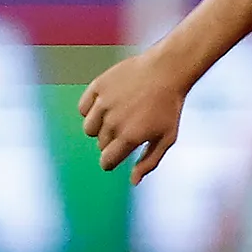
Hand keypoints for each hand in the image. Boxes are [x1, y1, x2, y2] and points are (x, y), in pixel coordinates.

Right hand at [78, 49, 189, 183]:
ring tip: (115, 118)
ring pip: (88, 129)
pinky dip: (90, 109)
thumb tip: (133, 181)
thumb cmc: (169, 107)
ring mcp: (104, 103)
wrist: (167, 70)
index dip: (110, 162)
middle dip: (111, 141)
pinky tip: (105, 105)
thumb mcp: (167, 138)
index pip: (106, 161)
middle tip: (129, 126)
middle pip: (100, 144)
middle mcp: (113, 122)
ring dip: (99, 128)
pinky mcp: (98, 87)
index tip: (116, 156)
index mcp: (129, 138)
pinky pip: (83, 108)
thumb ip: (149, 162)